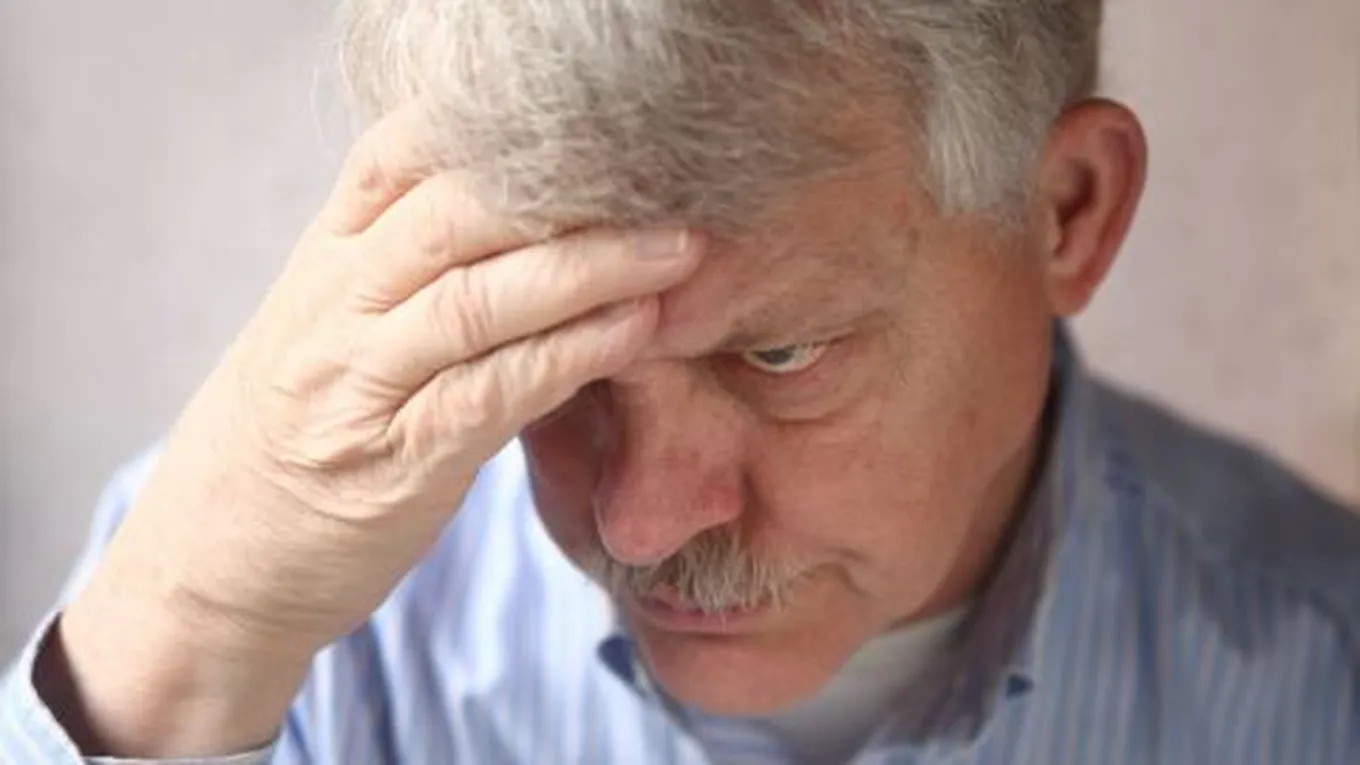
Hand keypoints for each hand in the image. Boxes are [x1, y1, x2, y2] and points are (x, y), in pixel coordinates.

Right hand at [50, 105, 703, 756]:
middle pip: (452, 219)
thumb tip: (525, 233)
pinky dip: (571, 354)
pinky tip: (634, 331)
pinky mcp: (397, 464)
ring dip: (591, 269)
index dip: (493, 133)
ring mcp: (359, 388)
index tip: (589, 131)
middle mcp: (332, 315)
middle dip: (568, 196)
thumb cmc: (289, 445)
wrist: (212, 570)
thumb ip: (399, 279)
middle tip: (663, 187)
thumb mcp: (320, 337)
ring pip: (479, 300)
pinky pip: (494, 392)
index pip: (394, 162)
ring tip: (675, 253)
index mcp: (318, 270)